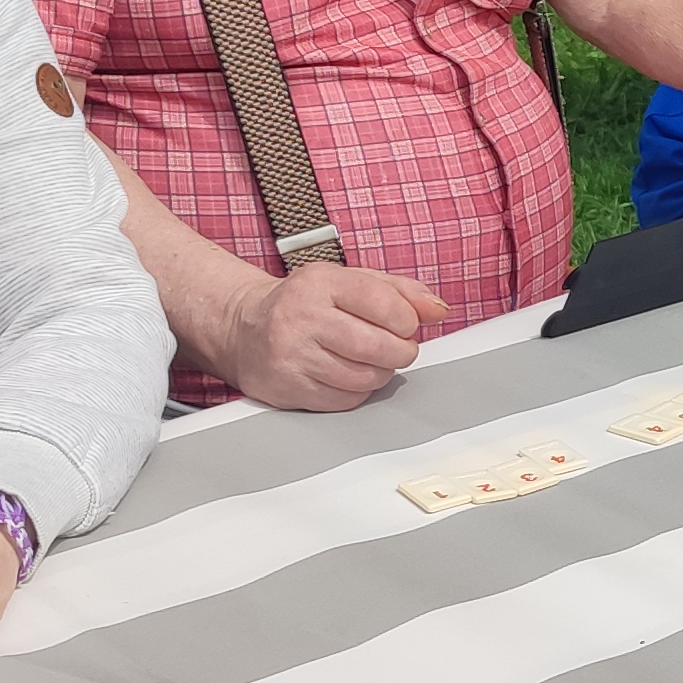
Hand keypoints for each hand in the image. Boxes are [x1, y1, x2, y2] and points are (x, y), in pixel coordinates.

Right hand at [216, 258, 452, 410]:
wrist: (244, 328)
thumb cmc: (305, 303)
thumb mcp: (350, 281)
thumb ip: (400, 291)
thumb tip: (438, 309)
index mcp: (321, 283)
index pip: (383, 302)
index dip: (408, 319)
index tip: (407, 324)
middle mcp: (301, 317)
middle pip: (377, 346)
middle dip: (400, 351)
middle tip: (398, 347)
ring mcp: (291, 355)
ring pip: (363, 378)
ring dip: (380, 372)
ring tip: (371, 359)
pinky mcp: (287, 388)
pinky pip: (344, 401)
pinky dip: (357, 392)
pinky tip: (348, 375)